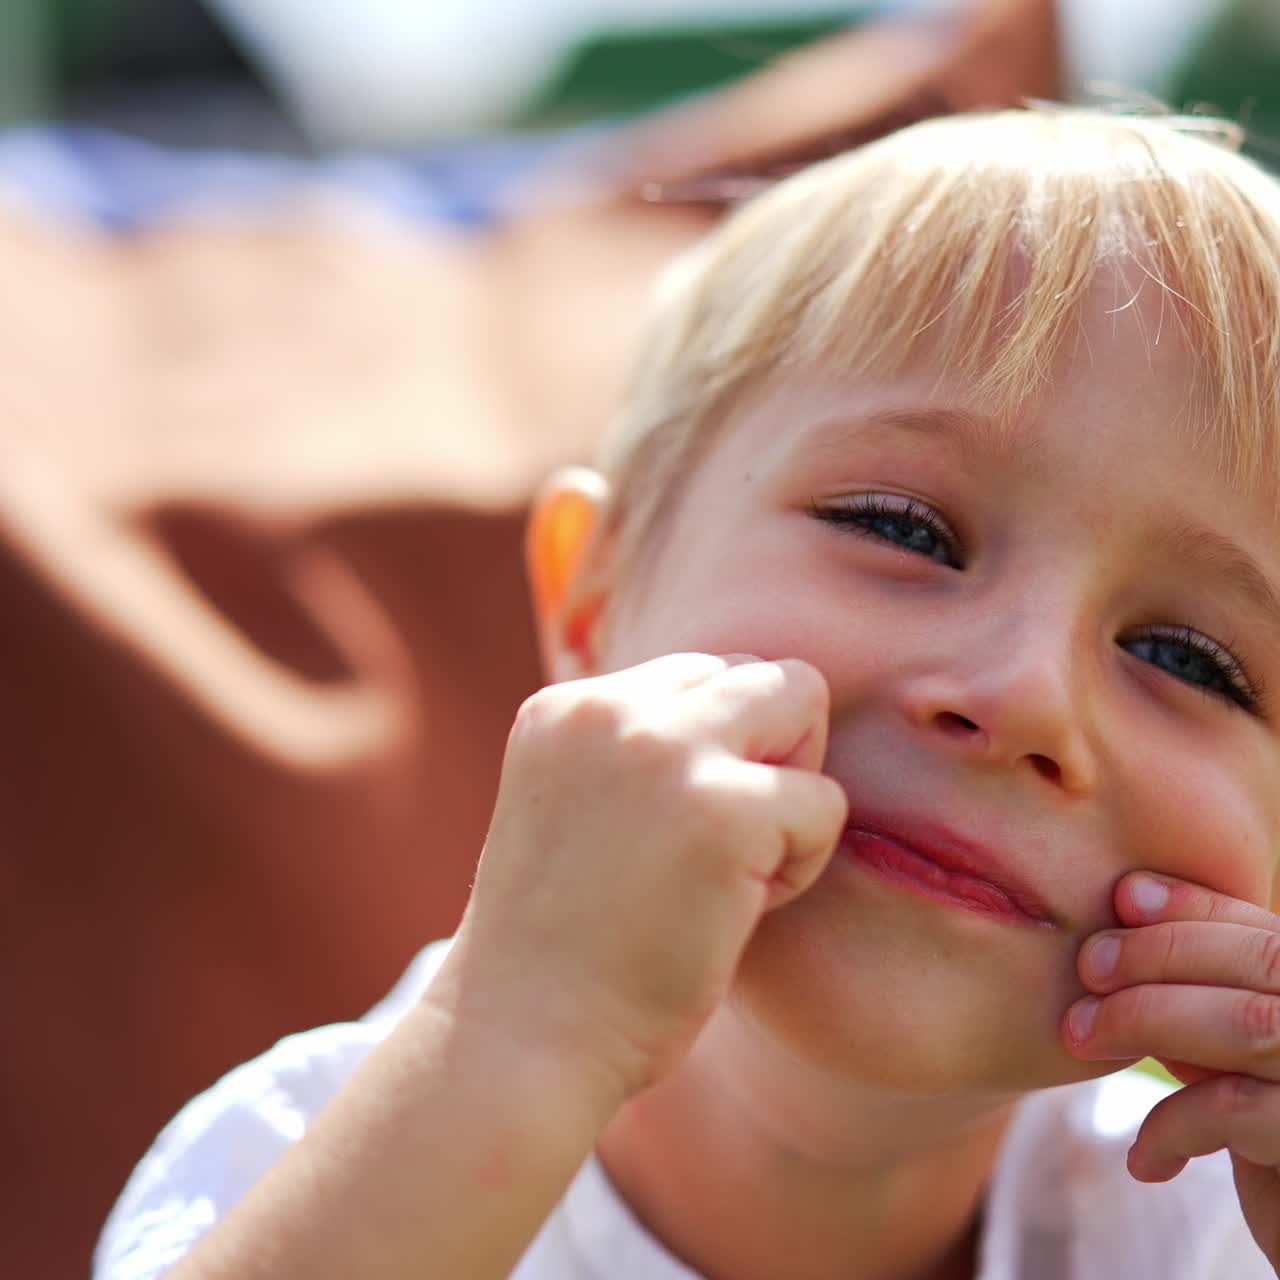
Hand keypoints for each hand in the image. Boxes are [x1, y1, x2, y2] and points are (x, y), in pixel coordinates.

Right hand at [443, 653, 847, 1106]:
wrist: (519, 1043)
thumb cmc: (562, 949)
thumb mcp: (574, 811)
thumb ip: (636, 753)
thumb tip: (753, 722)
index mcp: (565, 708)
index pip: (698, 674)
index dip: (716, 752)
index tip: (674, 831)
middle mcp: (608, 709)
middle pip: (759, 670)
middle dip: (771, 750)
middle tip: (726, 843)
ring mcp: (662, 753)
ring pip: (802, 702)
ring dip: (790, 794)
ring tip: (732, 873)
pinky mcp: (720, 811)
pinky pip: (824, 802)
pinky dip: (802, 864)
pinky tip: (737, 911)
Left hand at [1065, 871, 1279, 1269]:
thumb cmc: (1269, 1150)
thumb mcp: (1233, 1066)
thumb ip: (1202, 1007)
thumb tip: (1121, 939)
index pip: (1263, 933)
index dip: (1194, 907)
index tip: (1123, 896)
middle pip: (1256, 962)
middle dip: (1156, 955)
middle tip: (1087, 970)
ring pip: (1244, 1023)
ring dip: (1146, 1019)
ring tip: (1082, 1037)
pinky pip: (1235, 1108)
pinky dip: (1173, 1124)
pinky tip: (1146, 1157)